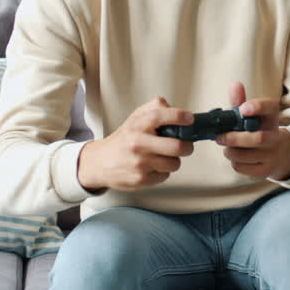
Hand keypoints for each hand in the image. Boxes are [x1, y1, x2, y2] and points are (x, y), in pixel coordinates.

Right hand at [76, 97, 193, 192]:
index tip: (190, 119)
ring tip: (163, 156)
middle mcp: (138, 143)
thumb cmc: (124, 139)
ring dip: (173, 160)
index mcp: (137, 125)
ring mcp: (139, 163)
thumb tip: (179, 112)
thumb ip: (156, 109)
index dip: (179, 116)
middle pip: (177, 146)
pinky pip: (165, 176)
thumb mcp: (136, 118)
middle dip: (187, 146)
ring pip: (174, 163)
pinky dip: (162, 172)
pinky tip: (152, 166)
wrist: (100, 162)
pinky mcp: (140, 179)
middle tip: (185, 145)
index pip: (160, 116)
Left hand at [215, 82, 289, 180]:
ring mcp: (272, 154)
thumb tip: (235, 85)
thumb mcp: (250, 114)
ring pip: (247, 155)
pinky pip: (244, 168)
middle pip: (258, 139)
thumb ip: (240, 100)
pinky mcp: (265, 170)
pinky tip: (235, 157)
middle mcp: (275, 135)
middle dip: (235, 138)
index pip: (270, 107)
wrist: (275, 152)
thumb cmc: (256, 128)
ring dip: (231, 151)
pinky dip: (234, 162)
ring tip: (226, 146)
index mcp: (271, 116)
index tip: (243, 109)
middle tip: (219, 137)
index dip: (257, 107)